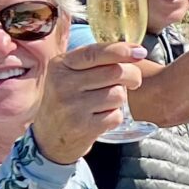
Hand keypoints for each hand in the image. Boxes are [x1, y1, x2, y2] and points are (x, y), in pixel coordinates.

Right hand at [32, 38, 144, 163]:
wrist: (48, 138)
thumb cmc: (67, 99)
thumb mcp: (68, 75)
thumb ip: (94, 60)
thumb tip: (134, 51)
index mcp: (60, 65)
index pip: (95, 53)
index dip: (121, 50)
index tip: (140, 52)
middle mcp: (63, 84)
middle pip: (114, 72)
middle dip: (133, 75)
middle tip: (134, 81)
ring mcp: (72, 107)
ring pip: (118, 94)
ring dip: (120, 98)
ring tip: (106, 103)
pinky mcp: (83, 127)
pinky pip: (116, 116)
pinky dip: (115, 116)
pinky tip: (101, 117)